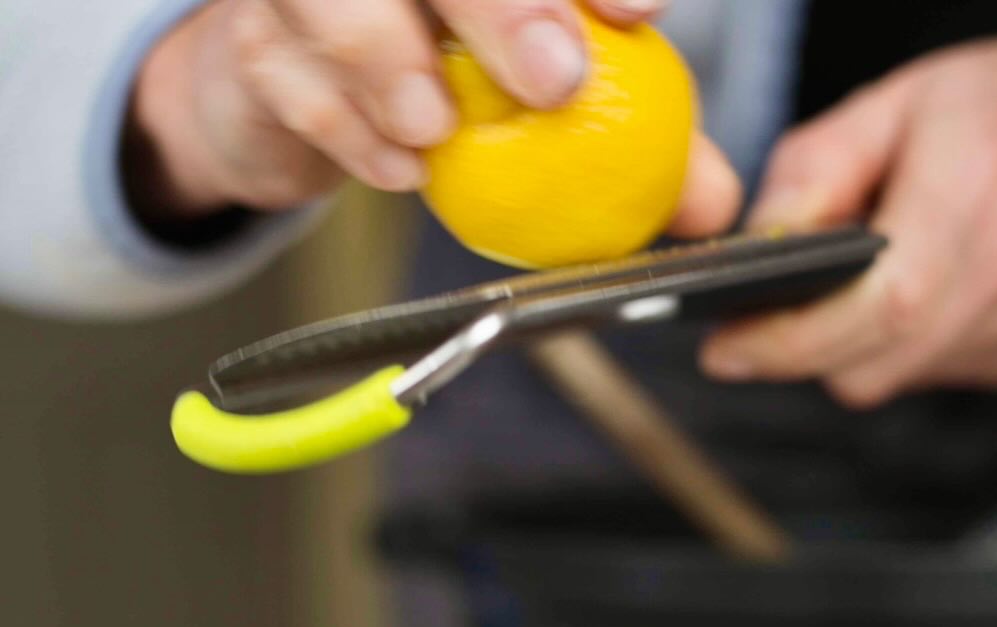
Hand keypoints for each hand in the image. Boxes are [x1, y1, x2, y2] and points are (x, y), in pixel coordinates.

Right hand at [128, 0, 738, 235]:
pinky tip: (400, 170)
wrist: (292, 92)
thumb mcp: (537, 93)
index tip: (642, 16)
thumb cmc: (436, 71)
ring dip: (392, 63)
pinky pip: (289, 76)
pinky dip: (348, 131)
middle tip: (553, 80)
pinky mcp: (252, 40)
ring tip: (439, 131)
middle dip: (503, 6)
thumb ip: (628, 133)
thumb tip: (711, 204)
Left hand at [701, 36, 996, 404]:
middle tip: (790, 309)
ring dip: (867, 346)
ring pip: (903, 377)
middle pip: (875, 364)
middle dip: (812, 348)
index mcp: (980, 186)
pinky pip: (945, 374)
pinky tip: (935, 290)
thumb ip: (815, 172)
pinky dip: (916, 346)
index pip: (875, 307)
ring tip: (885, 275)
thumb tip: (754, 246)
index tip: (728, 349)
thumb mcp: (900, 100)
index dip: (787, 343)